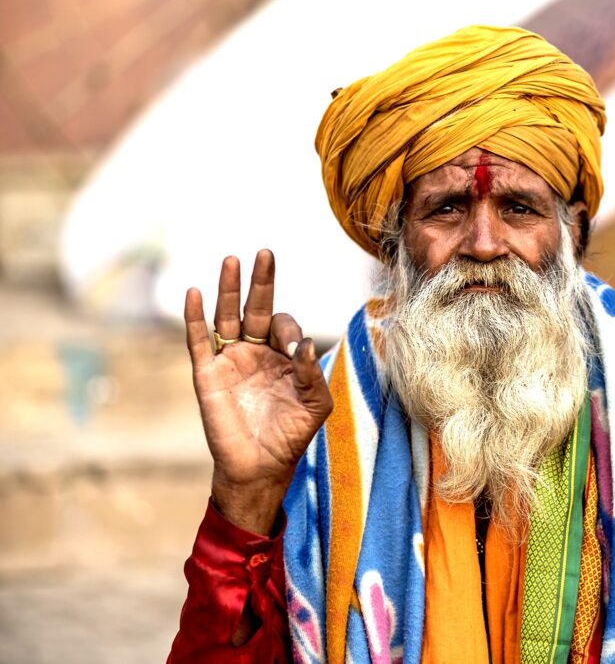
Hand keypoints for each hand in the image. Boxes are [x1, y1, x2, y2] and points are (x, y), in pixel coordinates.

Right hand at [184, 249, 332, 533]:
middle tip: (265, 253)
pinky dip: (195, 317)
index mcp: (282, 356)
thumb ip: (313, 372)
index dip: (289, 330)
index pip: (284, 325)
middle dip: (260, 281)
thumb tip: (306, 342)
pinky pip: (199, 340)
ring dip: (229, 289)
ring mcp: (229, 360)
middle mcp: (255, 352)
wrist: (260, 466)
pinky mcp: (207, 374)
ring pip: (227, 316)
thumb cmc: (291, 435)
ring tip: (233, 260)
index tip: (292, 349)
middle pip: (255, 307)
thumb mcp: (315, 403)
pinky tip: (196, 293)